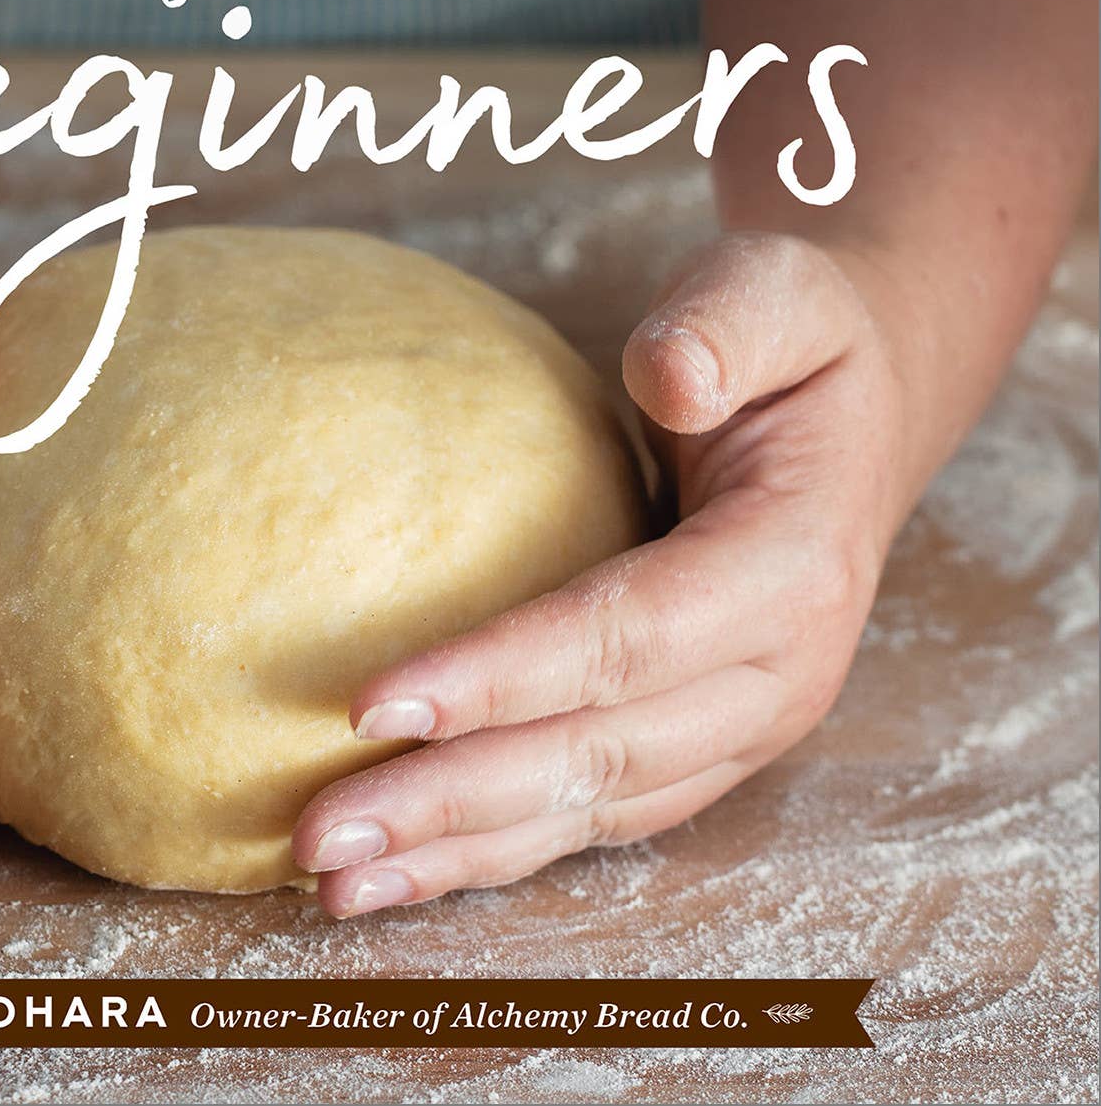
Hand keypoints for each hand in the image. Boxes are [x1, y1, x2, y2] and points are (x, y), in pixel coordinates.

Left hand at [292, 231, 920, 913]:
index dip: (503, 676)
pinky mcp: (700, 746)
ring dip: (462, 852)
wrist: (856, 412)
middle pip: (599, 753)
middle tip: (318, 833)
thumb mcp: (776, 292)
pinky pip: (595, 809)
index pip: (629, 637)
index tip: (372, 704)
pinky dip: (498, 847)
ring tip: (331, 881)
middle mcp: (778, 676)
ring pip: (592, 808)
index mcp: (793, 567)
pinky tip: (403, 870)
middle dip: (452, 799)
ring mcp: (742, 727)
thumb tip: (666, 371)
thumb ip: (727, 325)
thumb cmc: (795, 342)